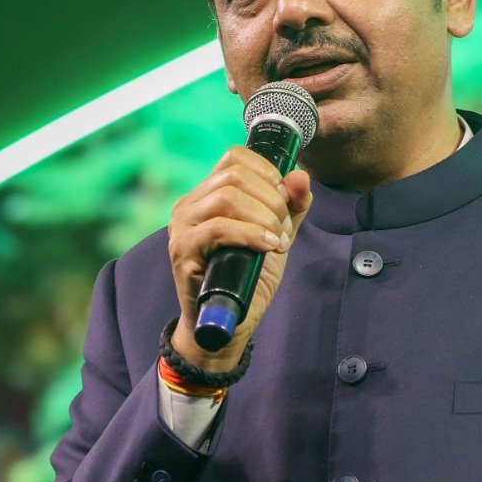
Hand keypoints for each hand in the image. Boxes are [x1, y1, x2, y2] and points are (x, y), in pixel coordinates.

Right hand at [167, 146, 312, 369]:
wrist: (228, 324)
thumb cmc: (248, 277)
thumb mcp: (276, 235)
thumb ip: (292, 206)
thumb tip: (300, 174)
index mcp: (208, 194)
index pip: (234, 157)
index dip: (266, 170)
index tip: (285, 197)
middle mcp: (189, 204)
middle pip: (234, 175)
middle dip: (271, 198)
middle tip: (284, 227)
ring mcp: (182, 226)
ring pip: (226, 197)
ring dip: (263, 216)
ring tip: (277, 239)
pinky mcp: (182, 251)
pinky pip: (217, 228)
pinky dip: (250, 233)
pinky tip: (269, 245)